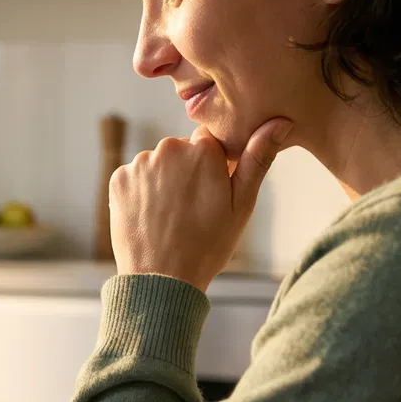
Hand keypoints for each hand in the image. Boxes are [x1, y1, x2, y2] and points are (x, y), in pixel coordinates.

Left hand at [110, 117, 292, 288]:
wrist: (162, 280)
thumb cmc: (208, 245)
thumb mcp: (242, 204)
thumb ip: (258, 158)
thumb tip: (281, 121)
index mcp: (203, 150)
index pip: (210, 142)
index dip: (213, 167)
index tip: (212, 193)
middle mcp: (168, 148)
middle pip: (182, 151)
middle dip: (187, 172)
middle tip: (192, 209)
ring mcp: (140, 164)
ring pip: (158, 164)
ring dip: (164, 182)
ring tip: (171, 216)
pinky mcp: (119, 179)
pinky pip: (135, 177)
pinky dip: (142, 193)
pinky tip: (150, 216)